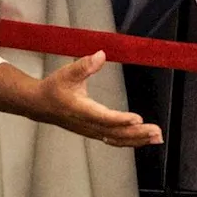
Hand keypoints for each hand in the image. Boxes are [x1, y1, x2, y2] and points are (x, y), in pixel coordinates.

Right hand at [31, 51, 162, 146]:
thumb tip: (101, 55)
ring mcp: (91, 130)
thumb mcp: (66, 72)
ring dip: (138, 140)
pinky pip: (114, 140)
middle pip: (115, 133)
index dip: (120, 120)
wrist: (39, 105)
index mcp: (80, 109)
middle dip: (137, 134)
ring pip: (116, 139)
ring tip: (157, 138)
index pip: (103, 117)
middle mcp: (87, 124)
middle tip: (156, 132)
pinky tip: (144, 140)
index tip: (138, 119)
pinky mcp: (94, 132)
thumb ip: (84, 65)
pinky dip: (131, 141)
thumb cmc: (54, 88)